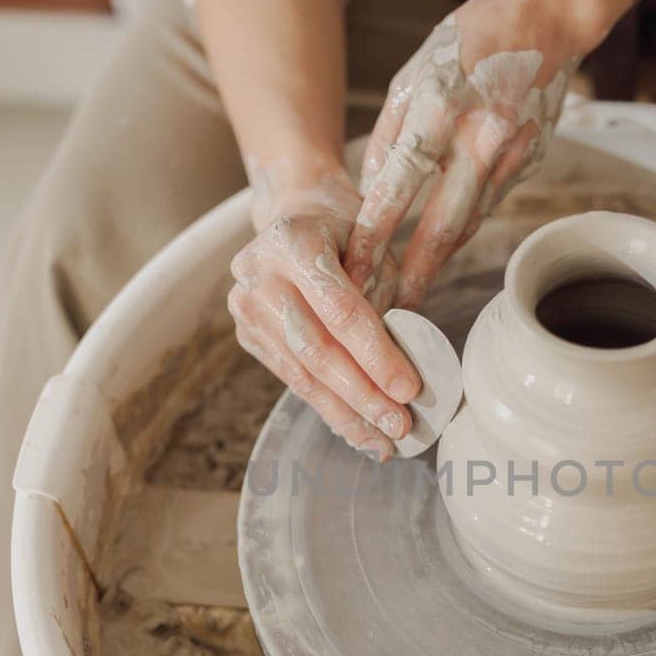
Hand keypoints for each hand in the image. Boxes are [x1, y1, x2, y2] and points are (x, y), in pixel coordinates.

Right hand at [229, 158, 419, 459]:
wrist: (296, 214)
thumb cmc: (348, 230)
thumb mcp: (375, 245)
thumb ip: (386, 298)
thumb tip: (406, 373)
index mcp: (293, 240)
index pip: (341, 310)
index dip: (376, 355)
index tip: (410, 390)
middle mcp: (258, 273)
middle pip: (316, 349)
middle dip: (362, 395)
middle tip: (400, 425)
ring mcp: (245, 306)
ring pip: (301, 373)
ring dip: (346, 413)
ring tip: (384, 441)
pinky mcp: (248, 334)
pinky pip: (293, 379)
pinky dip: (329, 408)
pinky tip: (358, 431)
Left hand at [343, 0, 602, 307]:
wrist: (542, 21)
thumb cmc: (466, 44)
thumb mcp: (412, 77)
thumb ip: (390, 137)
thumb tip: (368, 193)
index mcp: (441, 106)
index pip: (400, 182)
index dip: (377, 231)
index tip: (356, 268)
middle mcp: (481, 135)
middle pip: (443, 221)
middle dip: (413, 272)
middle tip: (389, 310)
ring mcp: (512, 154)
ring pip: (468, 222)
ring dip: (437, 262)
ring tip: (407, 293)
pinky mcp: (530, 163)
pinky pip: (487, 206)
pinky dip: (462, 231)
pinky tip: (440, 254)